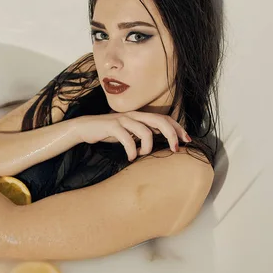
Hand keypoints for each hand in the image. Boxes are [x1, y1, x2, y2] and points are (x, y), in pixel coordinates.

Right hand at [74, 111, 190, 160]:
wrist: (86, 127)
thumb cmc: (109, 132)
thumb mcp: (130, 132)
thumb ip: (144, 133)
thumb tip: (161, 140)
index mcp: (140, 116)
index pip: (164, 118)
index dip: (178, 128)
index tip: (186, 140)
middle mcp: (134, 115)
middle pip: (160, 121)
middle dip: (171, 135)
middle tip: (175, 149)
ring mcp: (123, 120)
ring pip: (145, 131)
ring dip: (147, 146)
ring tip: (142, 154)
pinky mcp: (112, 126)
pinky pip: (126, 138)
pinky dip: (131, 150)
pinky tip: (130, 157)